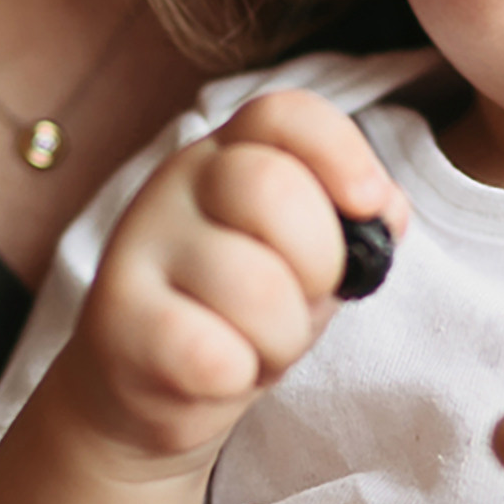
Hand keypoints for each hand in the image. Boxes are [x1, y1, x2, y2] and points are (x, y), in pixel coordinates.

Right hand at [63, 91, 405, 468]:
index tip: (368, 205)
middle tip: (300, 301)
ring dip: (282, 338)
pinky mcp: (118, 322)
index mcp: (228, 154)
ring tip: (256, 346)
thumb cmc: (239, 313)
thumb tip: (385, 211)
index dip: (341, 153)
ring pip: (255, 287)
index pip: (283, 114)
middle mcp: (177, 184)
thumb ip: (351, 225)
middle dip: (319, 264)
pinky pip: (213, 354)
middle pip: (272, 189)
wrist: (144, 388)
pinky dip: (239, 376)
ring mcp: (140, 248)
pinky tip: (218, 374)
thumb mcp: (304, 259)